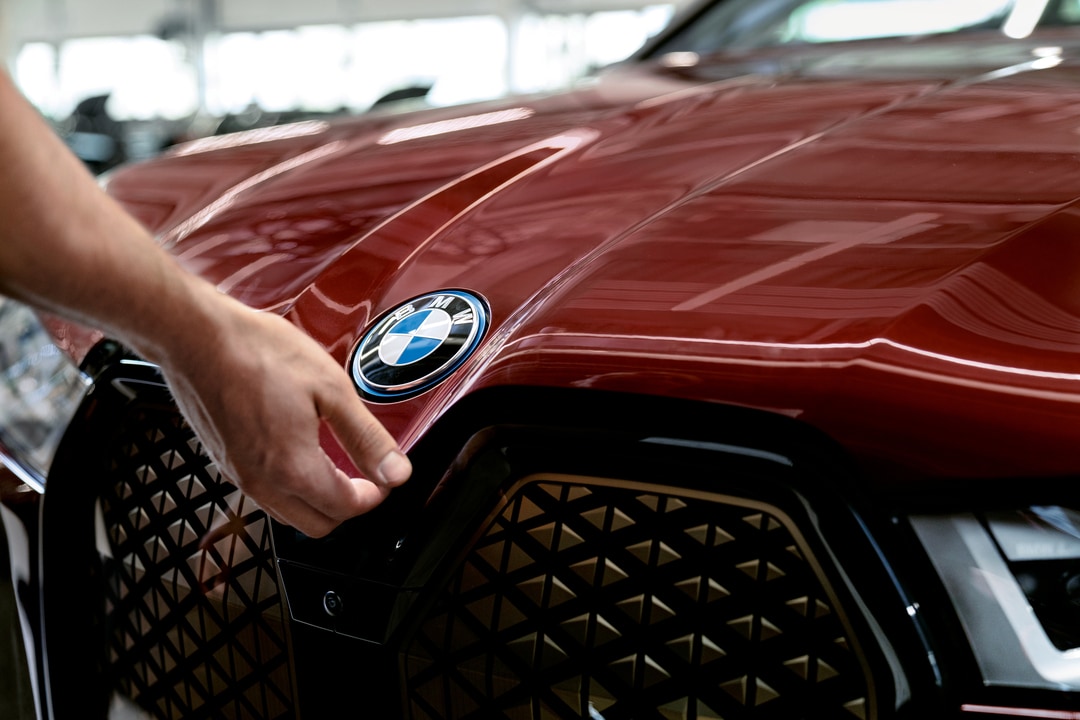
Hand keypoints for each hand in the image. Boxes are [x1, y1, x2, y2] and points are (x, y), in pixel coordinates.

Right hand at [156, 294, 411, 537]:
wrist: (196, 336)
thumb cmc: (258, 352)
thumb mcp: (331, 389)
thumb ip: (366, 437)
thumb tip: (396, 472)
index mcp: (292, 469)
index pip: (345, 508)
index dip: (375, 494)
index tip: (384, 475)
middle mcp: (260, 482)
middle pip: (317, 523)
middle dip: (348, 505)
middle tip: (364, 474)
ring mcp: (237, 474)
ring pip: (288, 512)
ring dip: (318, 498)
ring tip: (334, 461)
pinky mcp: (223, 461)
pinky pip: (264, 493)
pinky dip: (289, 485)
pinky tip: (299, 450)